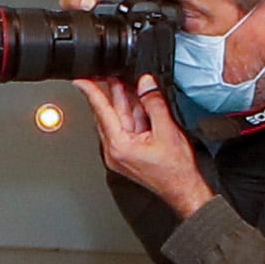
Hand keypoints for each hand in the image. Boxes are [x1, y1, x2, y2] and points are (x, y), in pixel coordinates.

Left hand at [77, 69, 210, 214]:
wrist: (183, 189)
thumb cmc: (175, 170)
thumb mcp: (167, 130)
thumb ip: (154, 104)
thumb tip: (146, 84)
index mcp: (119, 146)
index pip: (101, 112)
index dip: (91, 92)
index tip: (81, 80)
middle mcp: (114, 150)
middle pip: (110, 114)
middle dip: (113, 93)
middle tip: (113, 74)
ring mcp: (120, 153)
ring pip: (119, 120)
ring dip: (125, 102)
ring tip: (131, 84)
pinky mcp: (128, 153)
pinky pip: (127, 128)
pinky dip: (133, 115)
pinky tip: (140, 103)